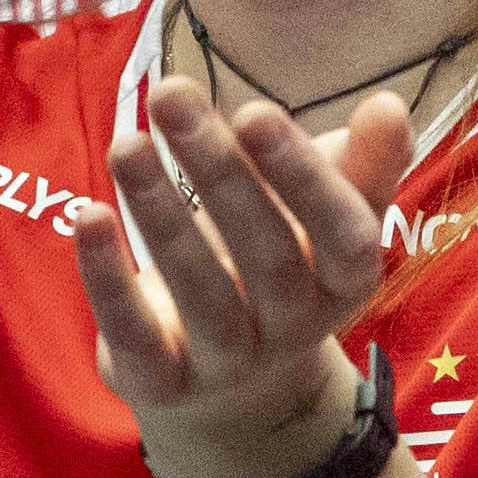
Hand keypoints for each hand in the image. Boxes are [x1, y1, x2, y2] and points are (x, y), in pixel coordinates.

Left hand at [84, 73, 411, 477]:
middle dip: (219, 172)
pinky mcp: (162, 382)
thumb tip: (389, 105)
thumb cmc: (279, 257)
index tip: (256, 109)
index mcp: (345, 281)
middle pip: (266, 256)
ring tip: (127, 143)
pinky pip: (137, 336)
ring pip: (202, 294)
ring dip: (161, 214)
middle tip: (171, 95)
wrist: (229, 380)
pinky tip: (89, 215)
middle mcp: (294, 328)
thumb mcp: (325, 208)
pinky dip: (109, 278)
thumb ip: (362, 161)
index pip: (344, 236)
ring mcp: (229, 363)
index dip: (304, 179)